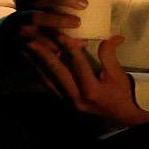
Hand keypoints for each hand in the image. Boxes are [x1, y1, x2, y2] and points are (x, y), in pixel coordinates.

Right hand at [0, 0, 85, 50]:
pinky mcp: (18, 36)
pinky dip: (45, 41)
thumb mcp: (64, 4)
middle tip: (84, 4)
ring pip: (35, 16)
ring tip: (76, 23)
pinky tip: (57, 45)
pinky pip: (30, 38)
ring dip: (57, 20)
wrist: (22, 37)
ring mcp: (20, 17)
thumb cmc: (51, 15)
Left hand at [22, 33, 148, 127]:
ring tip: (26, 50)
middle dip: (44, 55)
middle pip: (57, 73)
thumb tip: (110, 37)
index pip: (78, 65)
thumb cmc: (122, 93)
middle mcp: (76, 98)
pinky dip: (41, 74)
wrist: (123, 115)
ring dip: (37, 64)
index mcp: (91, 90)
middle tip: (32, 40)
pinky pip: (50, 86)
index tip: (59, 33)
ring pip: (49, 81)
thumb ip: (109, 56)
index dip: (69, 47)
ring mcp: (68, 102)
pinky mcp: (65, 102)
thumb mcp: (118, 74)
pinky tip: (34, 64)